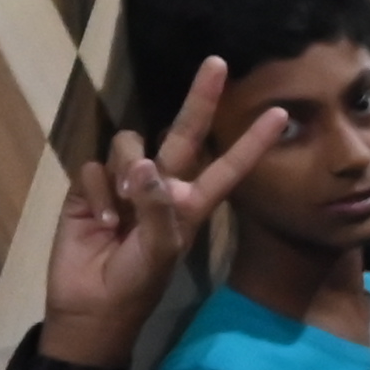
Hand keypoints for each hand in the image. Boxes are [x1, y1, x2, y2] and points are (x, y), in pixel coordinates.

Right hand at [38, 58, 285, 364]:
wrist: (90, 306)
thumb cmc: (136, 283)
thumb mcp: (159, 252)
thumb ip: (156, 208)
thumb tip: (142, 165)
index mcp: (192, 202)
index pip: (228, 166)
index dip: (252, 142)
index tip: (280, 114)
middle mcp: (162, 184)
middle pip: (183, 133)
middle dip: (199, 99)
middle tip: (217, 63)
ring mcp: (125, 183)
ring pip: (129, 145)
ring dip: (124, 171)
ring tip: (120, 211)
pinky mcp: (90, 186)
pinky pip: (93, 168)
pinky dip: (95, 193)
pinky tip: (97, 222)